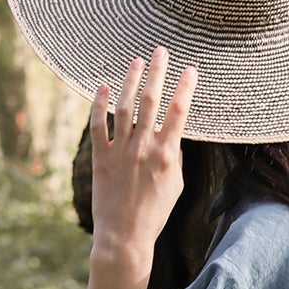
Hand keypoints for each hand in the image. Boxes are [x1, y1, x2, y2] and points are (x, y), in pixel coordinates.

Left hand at [87, 47, 197, 283]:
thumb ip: (175, 157)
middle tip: (161, 51)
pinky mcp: (101, 158)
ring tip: (136, 62)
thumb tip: (172, 136)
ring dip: (130, 81)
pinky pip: (98, 125)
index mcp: (167, 155)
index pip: (179, 113)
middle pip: (151, 101)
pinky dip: (99, 104)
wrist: (124, 237)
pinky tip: (102, 87)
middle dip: (157, 73)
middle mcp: (144, 148)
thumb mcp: (176, 185)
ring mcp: (121, 151)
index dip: (185, 88)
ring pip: (125, 107)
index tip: (191, 69)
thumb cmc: (155, 214)